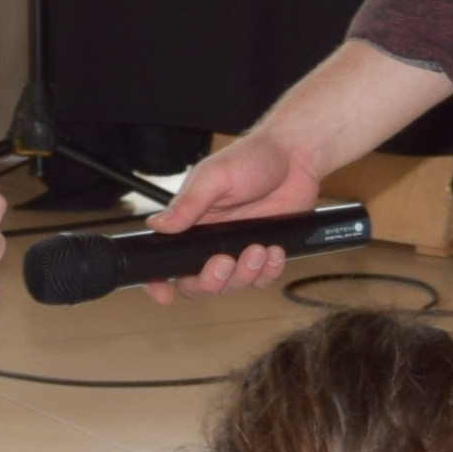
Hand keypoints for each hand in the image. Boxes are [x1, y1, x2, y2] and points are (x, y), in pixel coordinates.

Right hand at [134, 127, 329, 296]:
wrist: (295, 156)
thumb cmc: (251, 158)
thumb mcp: (214, 176)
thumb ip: (187, 204)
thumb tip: (156, 225)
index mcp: (191, 223)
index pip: (166, 258)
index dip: (159, 281)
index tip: (163, 295)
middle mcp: (211, 241)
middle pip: (198, 283)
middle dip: (211, 281)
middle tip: (224, 261)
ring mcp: (238, 249)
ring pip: (232, 285)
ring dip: (245, 274)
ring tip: (258, 249)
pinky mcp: (264, 253)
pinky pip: (262, 279)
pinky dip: (269, 271)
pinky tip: (274, 250)